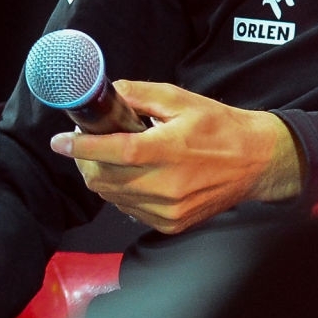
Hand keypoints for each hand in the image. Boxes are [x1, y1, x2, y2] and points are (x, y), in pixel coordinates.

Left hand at [49, 82, 301, 233]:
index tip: (60, 141)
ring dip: (104, 176)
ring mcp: (168, 209)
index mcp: (170, 149)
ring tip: (116, 158)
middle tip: (89, 143)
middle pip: (104, 179)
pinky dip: (124, 193)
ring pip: (112, 197)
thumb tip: (107, 93)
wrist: (256, 162)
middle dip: (87, 160)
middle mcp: (167, 185)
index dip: (82, 147)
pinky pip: (130, 210)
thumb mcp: (184, 101)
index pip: (114, 151)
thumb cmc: (221, 127)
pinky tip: (138, 176)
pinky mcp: (170, 224)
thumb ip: (142, 95)